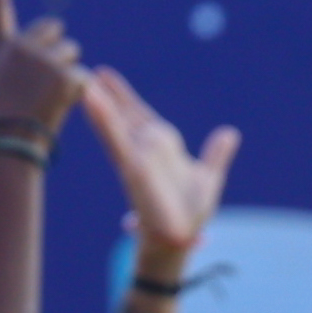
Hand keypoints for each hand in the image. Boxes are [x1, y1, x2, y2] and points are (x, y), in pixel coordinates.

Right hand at [0, 0, 82, 148]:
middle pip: (54, 31)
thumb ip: (11, 70)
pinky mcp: (65, 75)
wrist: (4, 148)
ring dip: (67, 73)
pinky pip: (82, 78)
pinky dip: (77, 94)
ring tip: (46, 101)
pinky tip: (58, 109)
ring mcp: (44, 59)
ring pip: (71, 54)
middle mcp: (21, 47)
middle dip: (57, 49)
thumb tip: (28, 73)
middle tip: (46, 80)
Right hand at [74, 66, 241, 267]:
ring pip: (113, 124)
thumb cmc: (190, 215)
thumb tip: (229, 133)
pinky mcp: (131, 167)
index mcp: (160, 146)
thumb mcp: (208, 177)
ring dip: (99, 103)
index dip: (124, 96)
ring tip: (82, 81)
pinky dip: (103, 119)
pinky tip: (90, 100)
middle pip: (122, 115)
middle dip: (106, 94)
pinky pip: (115, 139)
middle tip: (87, 72)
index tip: (106, 77)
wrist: (180, 240)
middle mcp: (144, 149)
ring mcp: (135, 157)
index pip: (139, 114)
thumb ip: (216, 154)